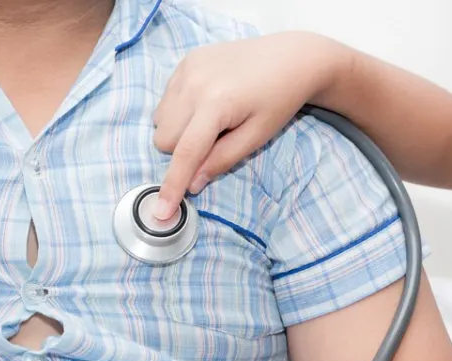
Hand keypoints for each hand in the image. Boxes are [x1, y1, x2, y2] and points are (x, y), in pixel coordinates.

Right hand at [151, 32, 347, 218]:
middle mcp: (195, 84)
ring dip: (177, 131)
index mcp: (217, 104)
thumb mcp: (257, 136)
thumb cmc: (279, 100)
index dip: (173, 185)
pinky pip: (165, 100)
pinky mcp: (186, 61)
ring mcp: (187, 69)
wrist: (292, 56)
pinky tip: (205, 102)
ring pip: (159, 121)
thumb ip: (222, 160)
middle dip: (182, 150)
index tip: (162, 212)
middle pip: (164, 139)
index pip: (186, 153)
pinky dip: (178, 110)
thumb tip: (193, 184)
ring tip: (210, 120)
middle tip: (215, 140)